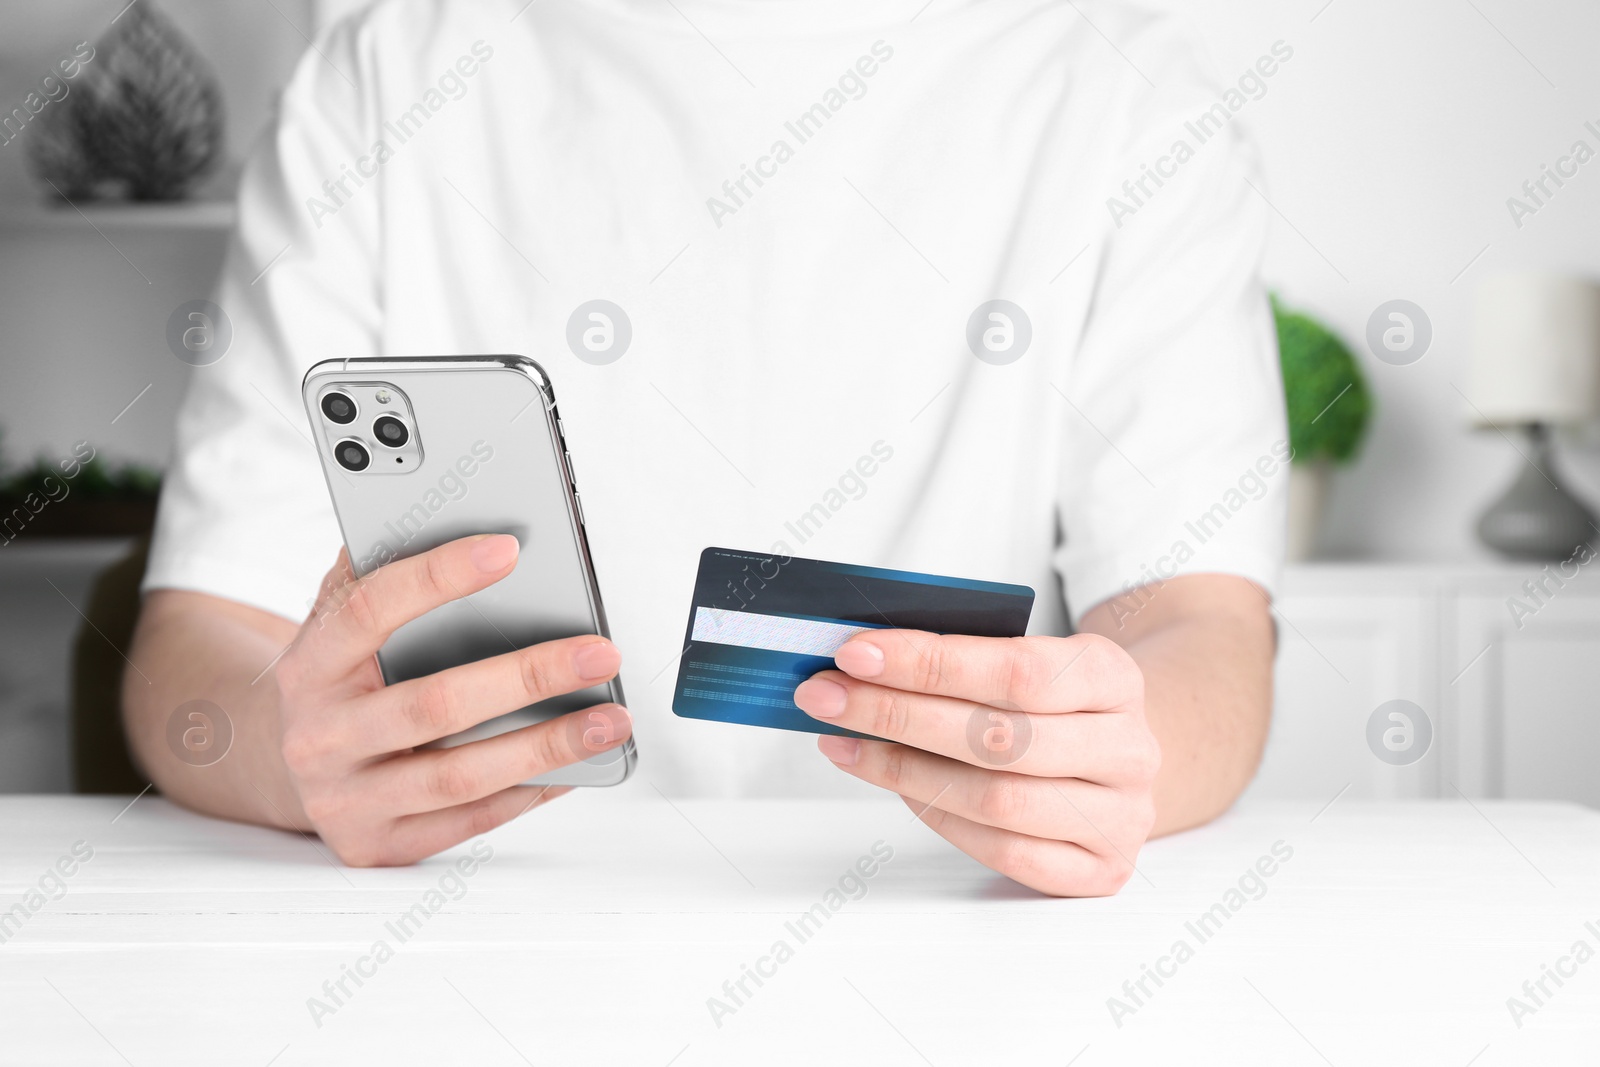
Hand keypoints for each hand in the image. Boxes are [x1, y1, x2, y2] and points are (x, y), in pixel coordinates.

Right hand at [272, 534, 631, 865]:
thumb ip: (378, 570)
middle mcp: (320, 736)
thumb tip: (451, 511)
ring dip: (547, 745)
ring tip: (610, 718)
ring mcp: (346, 798)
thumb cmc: (337, 681)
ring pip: (459, 774)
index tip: (509, 549)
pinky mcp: (377, 846)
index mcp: (310, 665)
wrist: (280, 767)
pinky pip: (468, 820)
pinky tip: (576, 765)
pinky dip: (529, 791)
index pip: (370, 610)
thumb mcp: (336, 622)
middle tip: (598, 653)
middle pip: (434, 704)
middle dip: (528, 677)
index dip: (438, 576)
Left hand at [793, 631, 1158, 895]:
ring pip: (997, 799)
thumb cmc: (1053, 703)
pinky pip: (1005, 851)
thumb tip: (861, 661)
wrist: (1117, 757)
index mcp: (1114, 677)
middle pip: (998, 737)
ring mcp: (1120, 816)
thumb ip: (962, 657)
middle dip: (897, 713)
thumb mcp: (1030, 658)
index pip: (1015, 668)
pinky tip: (894, 784)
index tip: (854, 653)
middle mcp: (1129, 749)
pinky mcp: (1100, 870)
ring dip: (903, 769)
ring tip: (845, 742)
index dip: (929, 662)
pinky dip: (938, 816)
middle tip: (826, 696)